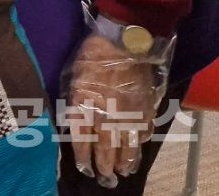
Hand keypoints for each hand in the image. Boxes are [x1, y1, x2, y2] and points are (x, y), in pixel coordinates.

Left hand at [64, 30, 169, 186]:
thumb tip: (73, 122)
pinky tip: (138, 147)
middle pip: (105, 147)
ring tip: (124, 170)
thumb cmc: (92, 56)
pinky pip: (144, 130)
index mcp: (85, 107)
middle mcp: (106, 115)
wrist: (123, 43)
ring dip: (126, 160)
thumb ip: (74, 103)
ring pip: (127, 144)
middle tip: (106, 175)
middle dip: (105, 163)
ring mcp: (128, 114)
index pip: (82, 139)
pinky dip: (141, 142)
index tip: (84, 166)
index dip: (83, 155)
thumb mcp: (73, 79)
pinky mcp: (145, 108)